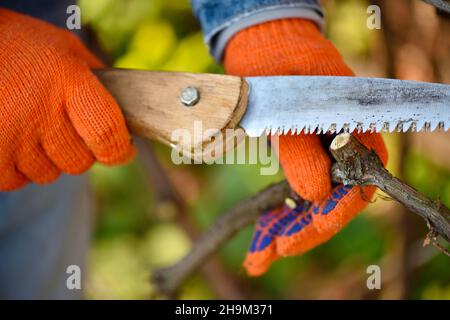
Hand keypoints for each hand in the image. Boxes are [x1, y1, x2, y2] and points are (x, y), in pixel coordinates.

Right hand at [0, 9, 134, 190]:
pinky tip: (14, 140)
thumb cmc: (24, 48)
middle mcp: (40, 110)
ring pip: (49, 174)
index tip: (123, 150)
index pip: (107, 133)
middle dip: (81, 153)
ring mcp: (11, 134)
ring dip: (48, 160)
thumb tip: (129, 112)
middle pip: (80, 162)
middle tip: (66, 131)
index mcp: (67, 80)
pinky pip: (17, 180)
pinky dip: (19, 168)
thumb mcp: (67, 50)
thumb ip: (98, 80)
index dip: (120, 150)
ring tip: (33, 128)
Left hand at [224, 19, 387, 275]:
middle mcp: (339, 155)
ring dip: (281, 231)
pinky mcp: (293, 164)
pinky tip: (258, 238)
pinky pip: (287, 195)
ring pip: (305, 206)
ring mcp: (315, 161)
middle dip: (299, 233)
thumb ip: (301, 148)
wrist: (267, 51)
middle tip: (270, 253)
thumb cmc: (285, 69)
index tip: (305, 231)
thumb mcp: (290, 105)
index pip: (357, 188)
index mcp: (354, 138)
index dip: (332, 215)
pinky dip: (272, 216)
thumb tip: (316, 193)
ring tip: (256, 259)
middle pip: (327, 206)